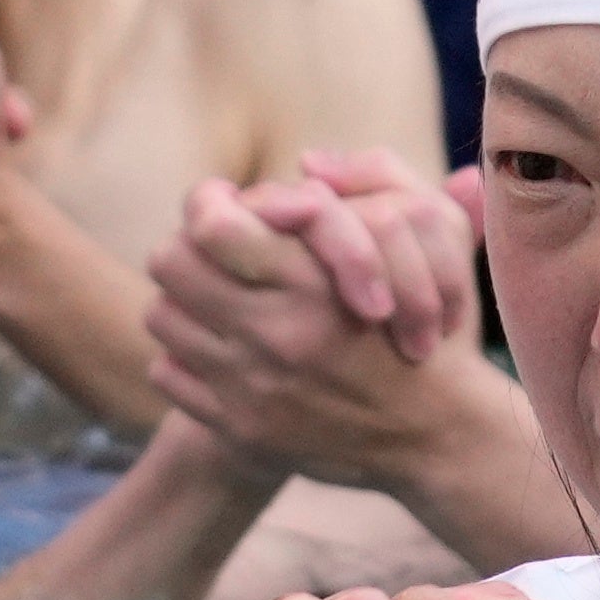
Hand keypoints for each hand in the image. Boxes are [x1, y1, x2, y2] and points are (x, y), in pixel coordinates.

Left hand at [144, 153, 492, 478]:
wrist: (438, 437)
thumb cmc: (435, 328)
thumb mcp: (431, 237)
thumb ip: (377, 178)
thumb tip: (306, 162)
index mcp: (314, 282)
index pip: (209, 225)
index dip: (209, 203)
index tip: (226, 203)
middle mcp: (273, 333)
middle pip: (169, 262)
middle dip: (189, 246)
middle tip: (214, 252)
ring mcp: (250, 385)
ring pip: (161, 315)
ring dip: (185, 301)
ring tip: (216, 300)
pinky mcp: (239, 426)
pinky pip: (167, 374)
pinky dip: (185, 359)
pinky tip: (220, 352)